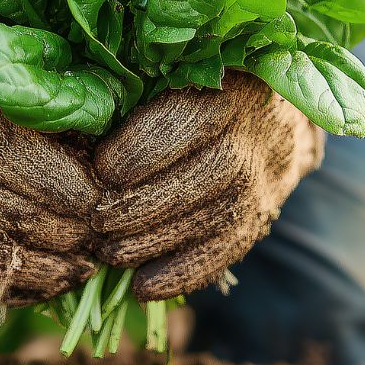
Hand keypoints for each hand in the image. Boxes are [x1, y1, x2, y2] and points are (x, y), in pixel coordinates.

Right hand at [0, 69, 100, 305]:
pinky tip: (46, 284)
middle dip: (81, 235)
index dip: (93, 196)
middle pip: (39, 223)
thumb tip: (100, 143)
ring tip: (85, 266)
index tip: (115, 198)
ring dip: (57, 271)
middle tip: (108, 236)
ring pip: (11, 262)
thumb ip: (36, 113)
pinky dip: (19, 291)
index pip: (57, 180)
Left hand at [91, 73, 322, 299]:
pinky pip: (222, 254)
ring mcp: (258, 185)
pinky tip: (143, 287)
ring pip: (206, 222)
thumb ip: (141, 97)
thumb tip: (81, 131)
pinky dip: (181, 275)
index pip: (181, 123)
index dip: (138, 150)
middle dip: (137, 207)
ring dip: (151, 244)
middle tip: (94, 220)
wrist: (282, 119)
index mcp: (223, 94)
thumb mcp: (182, 77)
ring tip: (107, 252)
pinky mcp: (258, 220)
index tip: (101, 170)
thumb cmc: (208, 93)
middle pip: (192, 181)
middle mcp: (247, 140)